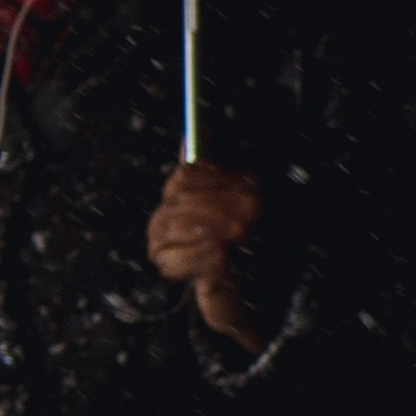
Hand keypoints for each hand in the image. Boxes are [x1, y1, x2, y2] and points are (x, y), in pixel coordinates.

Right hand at [146, 159, 268, 342]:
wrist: (250, 283)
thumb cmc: (244, 240)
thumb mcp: (242, 203)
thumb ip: (221, 174)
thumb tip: (194, 132)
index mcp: (182, 194)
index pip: (186, 175)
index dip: (218, 178)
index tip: (250, 186)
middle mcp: (166, 215)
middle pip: (180, 199)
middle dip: (220, 203)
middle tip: (252, 211)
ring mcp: (163, 242)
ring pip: (173, 226)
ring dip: (211, 227)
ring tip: (239, 232)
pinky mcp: (170, 268)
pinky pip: (175, 259)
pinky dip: (201, 256)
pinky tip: (222, 254)